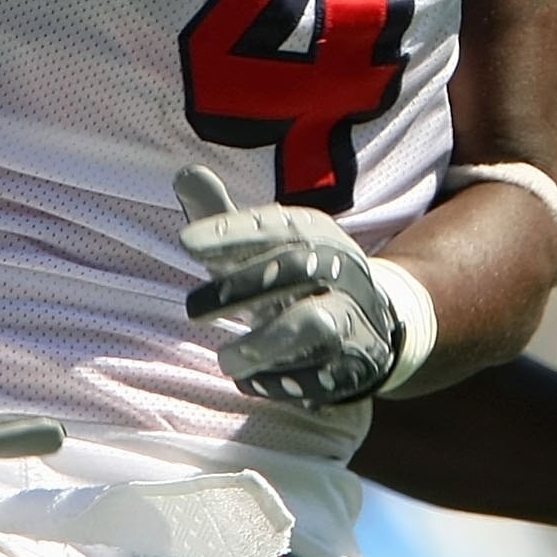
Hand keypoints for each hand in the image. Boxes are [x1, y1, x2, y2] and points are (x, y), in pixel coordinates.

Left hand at [177, 166, 400, 406]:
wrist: (371, 322)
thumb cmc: (292, 279)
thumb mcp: (262, 248)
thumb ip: (223, 217)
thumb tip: (186, 173)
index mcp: (316, 234)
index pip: (276, 224)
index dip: (232, 230)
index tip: (185, 242)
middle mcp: (341, 268)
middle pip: (297, 266)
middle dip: (242, 286)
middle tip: (192, 309)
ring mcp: (354, 316)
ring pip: (317, 323)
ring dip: (265, 343)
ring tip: (226, 360)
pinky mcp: (357, 362)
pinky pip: (323, 375)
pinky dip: (284, 382)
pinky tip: (253, 382)